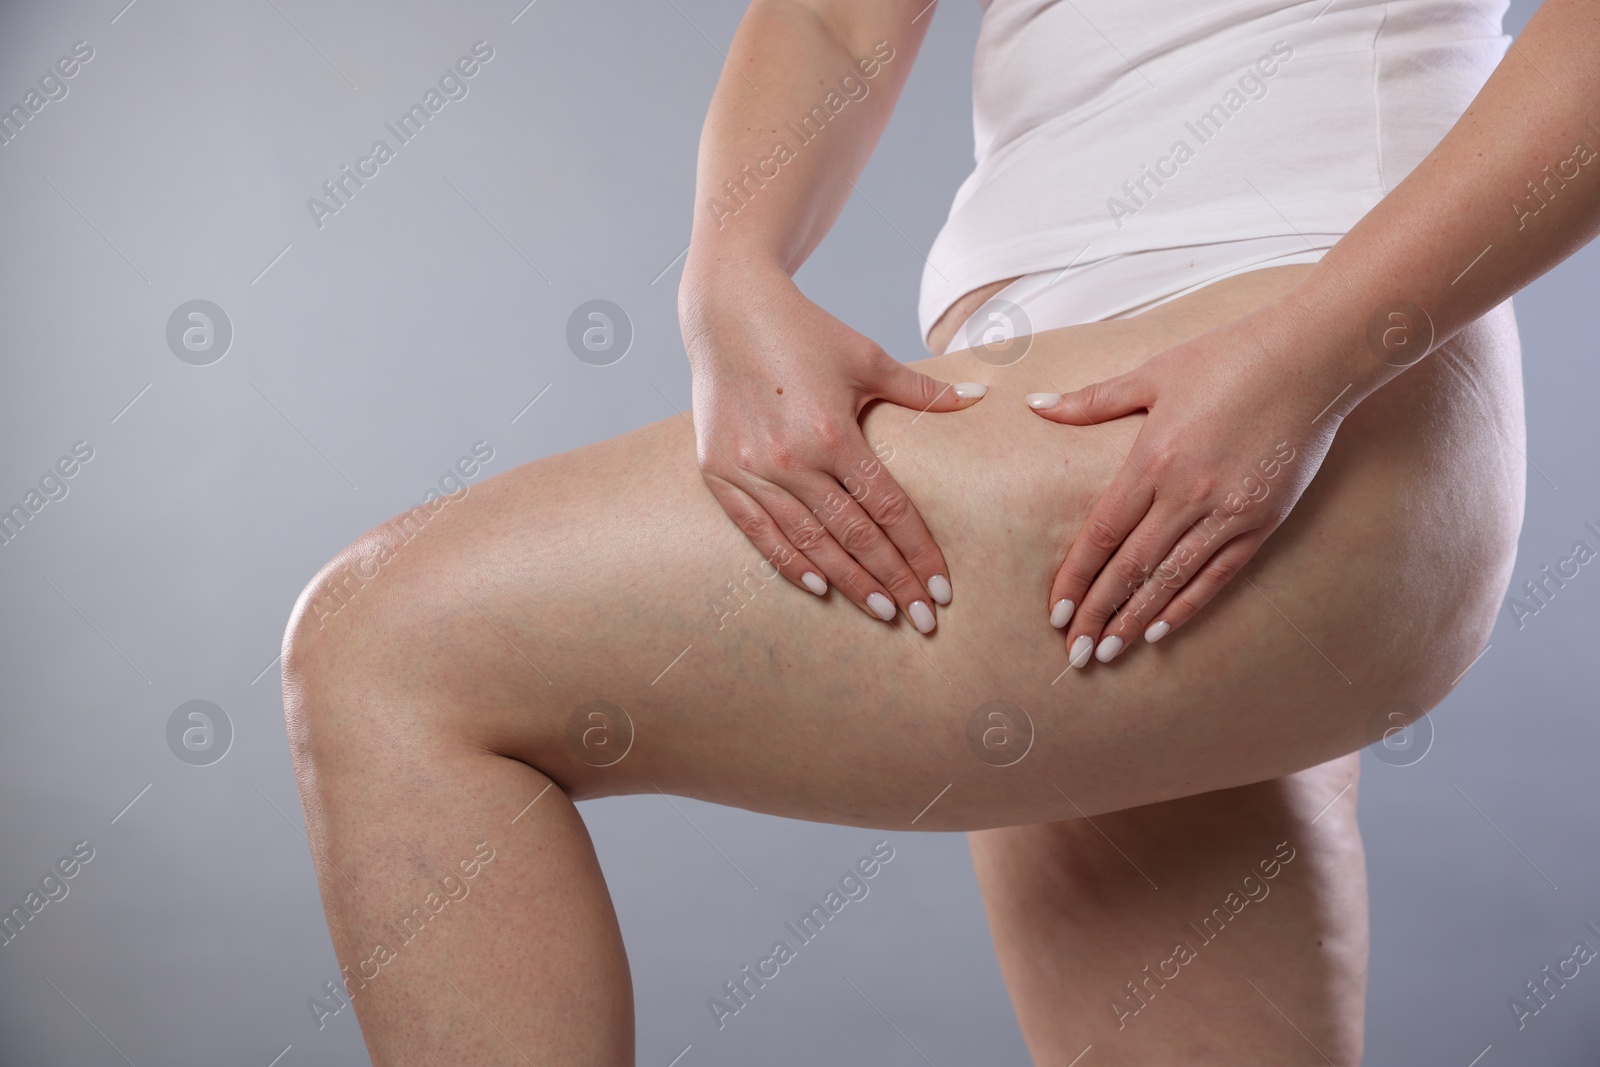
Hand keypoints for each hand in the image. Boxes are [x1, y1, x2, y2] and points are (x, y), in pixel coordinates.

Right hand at [681, 265, 986, 631]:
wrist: (727, 310)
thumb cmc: (804, 331)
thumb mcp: (868, 357)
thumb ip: (922, 391)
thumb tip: (979, 400)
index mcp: (832, 432)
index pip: (887, 509)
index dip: (917, 552)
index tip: (941, 588)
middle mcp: (790, 459)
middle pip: (853, 536)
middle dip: (892, 582)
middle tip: (923, 620)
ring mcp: (750, 470)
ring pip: (808, 542)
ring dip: (848, 581)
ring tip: (882, 611)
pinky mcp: (718, 472)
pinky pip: (758, 531)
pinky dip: (788, 561)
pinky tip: (818, 586)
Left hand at [1026, 300, 1347, 665]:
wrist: (1311, 357)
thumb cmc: (1228, 357)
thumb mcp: (1153, 374)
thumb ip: (1093, 400)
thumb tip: (1037, 404)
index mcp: (1151, 461)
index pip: (1102, 535)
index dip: (1076, 578)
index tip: (1055, 612)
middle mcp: (1185, 494)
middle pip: (1130, 568)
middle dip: (1097, 613)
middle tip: (1073, 653)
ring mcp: (1226, 511)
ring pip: (1171, 580)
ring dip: (1136, 621)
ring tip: (1108, 653)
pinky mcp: (1262, 520)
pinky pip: (1218, 575)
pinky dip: (1187, 605)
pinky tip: (1161, 630)